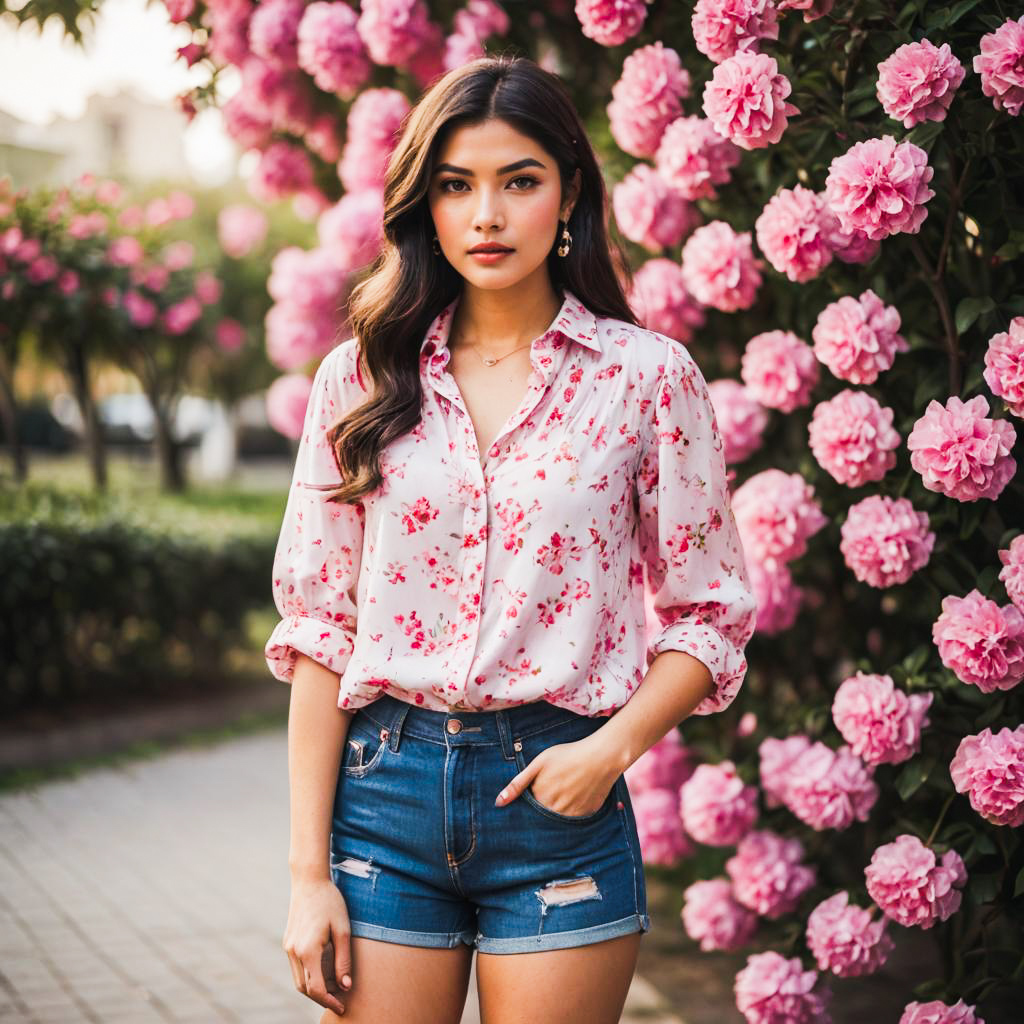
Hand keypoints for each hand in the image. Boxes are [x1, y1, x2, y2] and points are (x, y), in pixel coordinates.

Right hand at [283, 877, 352, 1015]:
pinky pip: (297, 967)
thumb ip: (343, 960)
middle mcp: (293, 952)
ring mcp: (288, 947)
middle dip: (322, 997)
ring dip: (315, 987)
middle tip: (341, 999)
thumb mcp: (343, 930)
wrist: (309, 881)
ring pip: (299, 979)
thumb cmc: (330, 902)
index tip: (342, 1006)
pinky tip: (325, 971)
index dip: (329, 1001)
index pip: (316, 989)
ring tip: (335, 986)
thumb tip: (346, 986)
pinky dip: (309, 975)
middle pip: (305, 988)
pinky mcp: (288, 942)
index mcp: (307, 951)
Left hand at [494, 732, 617, 816]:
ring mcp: (571, 815)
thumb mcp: (539, 764)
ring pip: (556, 820)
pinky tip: (576, 795)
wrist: (601, 756)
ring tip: (565, 791)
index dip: (529, 802)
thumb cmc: (568, 755)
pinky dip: (571, 812)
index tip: (533, 795)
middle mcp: (554, 811)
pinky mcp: (586, 816)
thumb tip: (498, 803)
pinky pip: (573, 821)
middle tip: (553, 790)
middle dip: (541, 808)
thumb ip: (518, 784)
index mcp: (540, 799)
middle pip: (541, 817)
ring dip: (555, 811)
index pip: (527, 810)